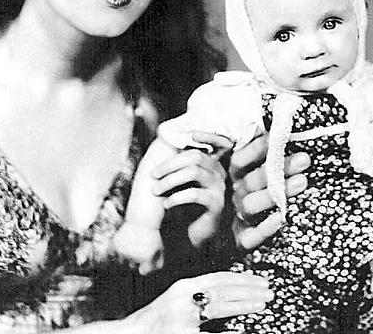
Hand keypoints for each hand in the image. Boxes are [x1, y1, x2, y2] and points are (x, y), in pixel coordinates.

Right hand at [123, 271, 272, 333]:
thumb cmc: (156, 321)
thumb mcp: (176, 300)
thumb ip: (198, 294)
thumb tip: (229, 292)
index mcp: (183, 287)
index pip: (218, 278)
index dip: (242, 278)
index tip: (261, 281)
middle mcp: (182, 299)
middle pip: (222, 291)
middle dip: (248, 291)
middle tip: (269, 292)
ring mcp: (181, 319)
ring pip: (218, 308)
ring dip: (243, 306)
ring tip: (262, 305)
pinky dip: (227, 333)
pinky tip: (242, 331)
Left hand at [151, 132, 231, 248]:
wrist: (188, 238)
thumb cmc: (180, 207)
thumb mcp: (178, 182)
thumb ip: (176, 164)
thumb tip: (162, 137)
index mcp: (211, 164)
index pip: (216, 143)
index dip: (208, 135)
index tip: (191, 134)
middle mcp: (219, 173)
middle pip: (196, 156)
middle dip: (170, 163)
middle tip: (152, 175)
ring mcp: (220, 188)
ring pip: (194, 172)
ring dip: (170, 180)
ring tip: (155, 190)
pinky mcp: (217, 205)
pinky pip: (196, 194)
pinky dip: (177, 197)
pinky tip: (166, 204)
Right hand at [228, 133, 309, 250]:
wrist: (208, 241)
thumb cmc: (232, 199)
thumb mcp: (234, 172)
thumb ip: (249, 153)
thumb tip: (262, 130)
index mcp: (228, 177)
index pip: (241, 160)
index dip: (257, 149)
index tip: (277, 138)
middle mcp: (231, 196)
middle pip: (253, 180)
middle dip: (279, 169)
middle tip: (304, 159)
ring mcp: (234, 218)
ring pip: (251, 205)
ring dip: (275, 194)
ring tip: (302, 182)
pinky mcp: (239, 243)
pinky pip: (251, 237)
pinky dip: (264, 228)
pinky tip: (281, 218)